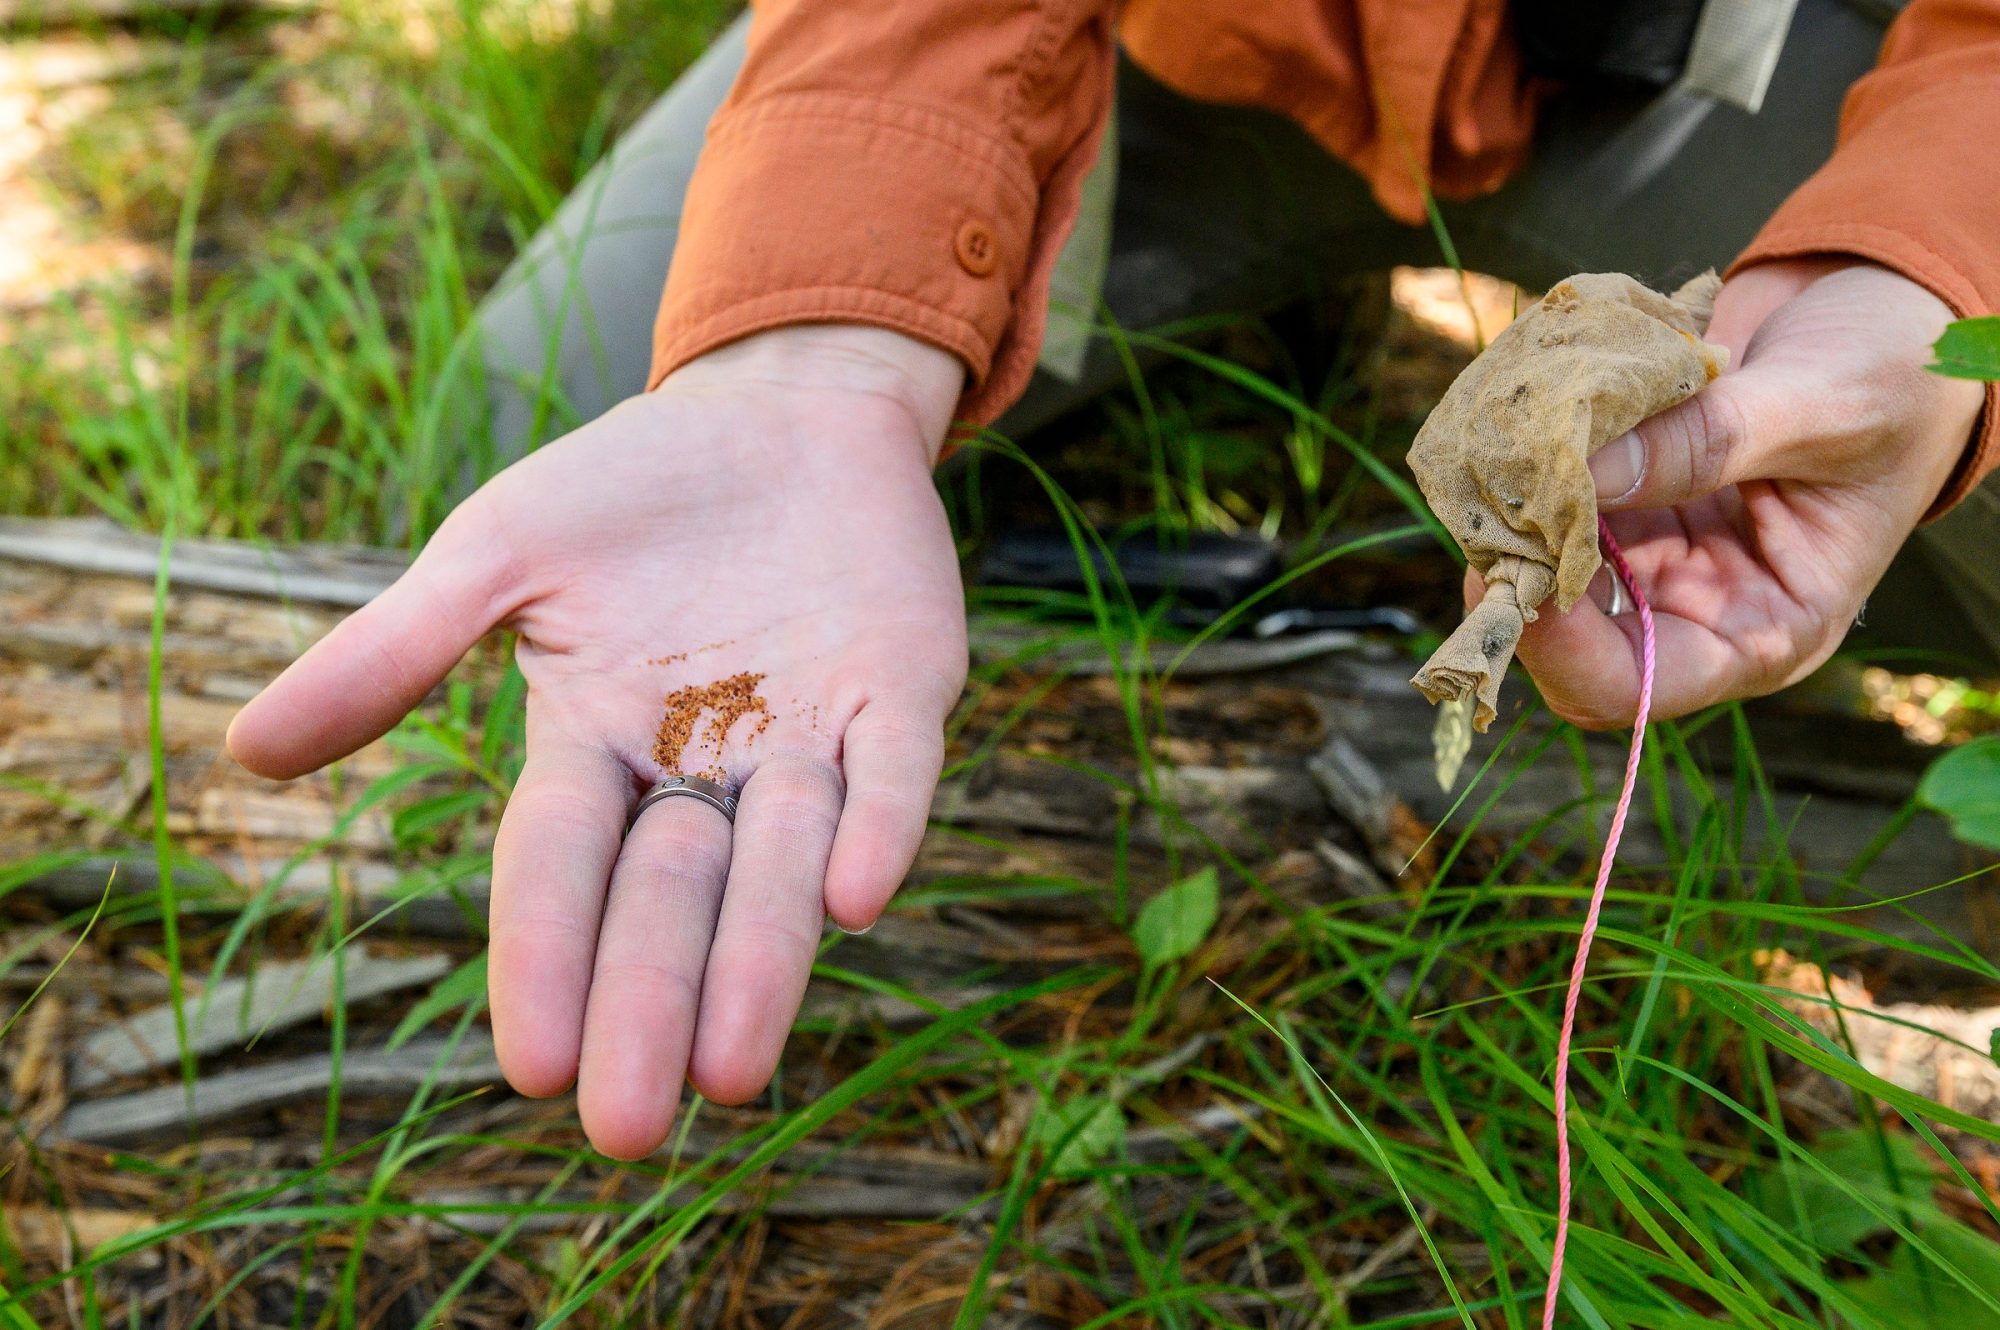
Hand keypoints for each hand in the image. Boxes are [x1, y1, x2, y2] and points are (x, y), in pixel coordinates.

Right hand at [228, 325, 968, 1157]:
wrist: (782, 415)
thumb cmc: (630, 491)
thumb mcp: (498, 554)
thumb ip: (393, 653)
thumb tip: (244, 757)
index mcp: (597, 744)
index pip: (559, 865)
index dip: (545, 957)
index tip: (532, 1066)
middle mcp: (703, 768)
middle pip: (669, 898)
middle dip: (648, 1003)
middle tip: (628, 1127)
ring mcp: (808, 737)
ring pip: (782, 864)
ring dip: (761, 958)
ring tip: (732, 1067)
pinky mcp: (900, 696)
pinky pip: (893, 774)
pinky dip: (877, 828)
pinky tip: (857, 899)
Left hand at [1483, 260, 1983, 727]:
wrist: (1886, 320)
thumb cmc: (1894, 381)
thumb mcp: (1824, 406)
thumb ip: (1709, 442)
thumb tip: (1583, 474)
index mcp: (1761, 631)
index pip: (1628, 687)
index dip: (1555, 644)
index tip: (1512, 562)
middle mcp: (1692, 608)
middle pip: (1560, 639)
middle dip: (1515, 573)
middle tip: (1491, 488)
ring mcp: (1649, 554)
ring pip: (1536, 566)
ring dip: (1511, 510)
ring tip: (1514, 430)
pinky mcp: (1620, 499)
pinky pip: (1546, 502)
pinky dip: (1527, 464)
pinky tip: (1532, 407)